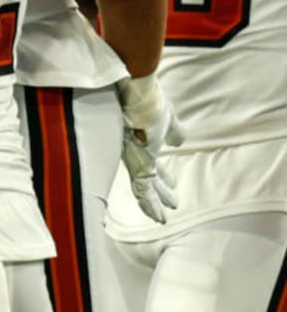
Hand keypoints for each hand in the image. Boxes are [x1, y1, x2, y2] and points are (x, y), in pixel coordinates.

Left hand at [117, 74, 184, 223]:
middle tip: (171, 204)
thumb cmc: (150, 101)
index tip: (173, 183)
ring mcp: (133, 159)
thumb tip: (178, 141)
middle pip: (147, 176)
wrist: (136, 93)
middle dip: (159, 191)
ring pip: (143, 187)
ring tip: (162, 218)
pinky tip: (158, 217)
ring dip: (155, 203)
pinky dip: (150, 204)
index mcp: (141, 140)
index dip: (163, 175)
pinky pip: (142, 189)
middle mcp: (133, 151)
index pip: (152, 162)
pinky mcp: (136, 164)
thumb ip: (172, 131)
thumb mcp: (168, 119)